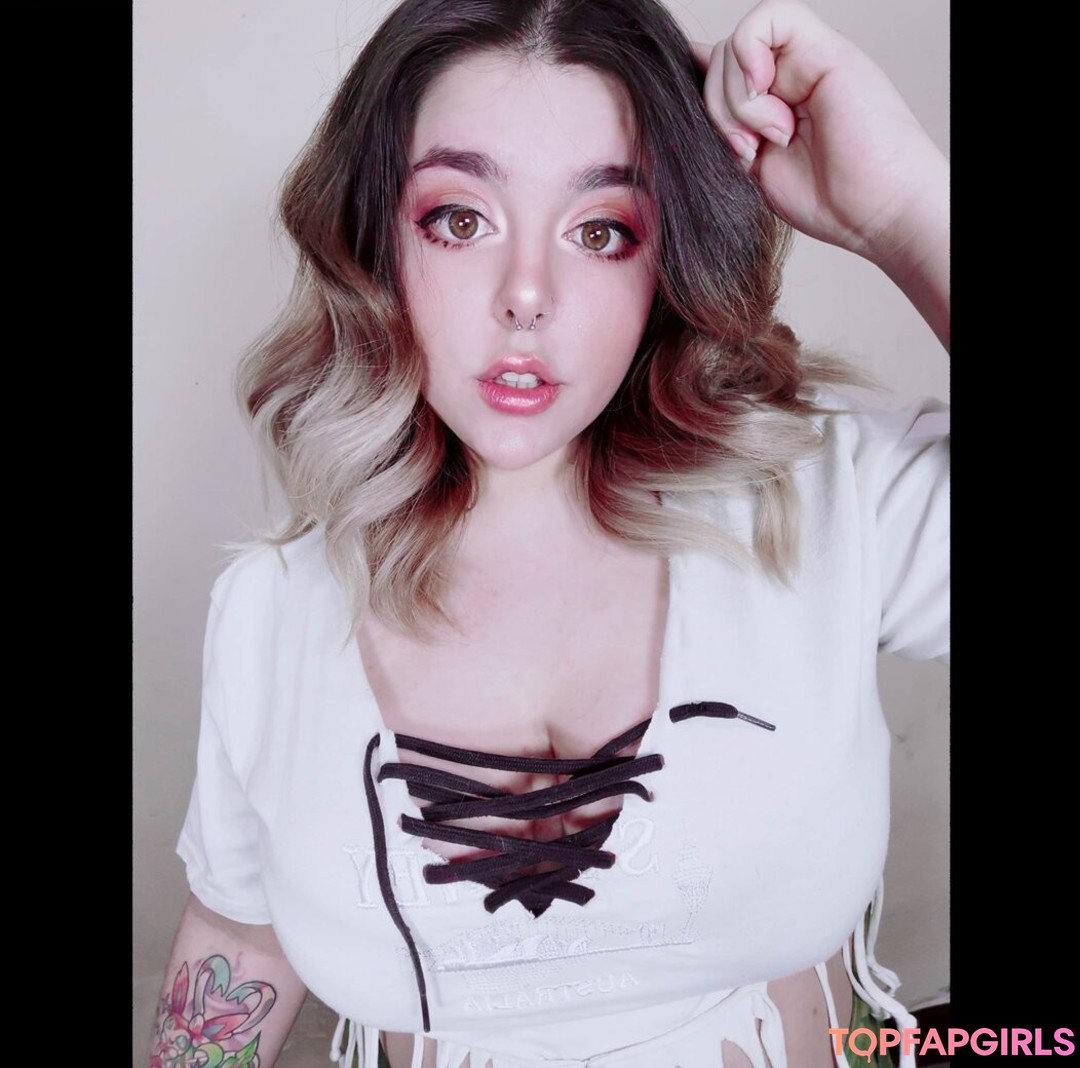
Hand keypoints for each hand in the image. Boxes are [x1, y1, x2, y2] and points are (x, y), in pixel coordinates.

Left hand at [694, 0, 948, 348]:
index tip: (718, 142)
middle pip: (719, 61)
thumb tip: (684, 87)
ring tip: (770, 138)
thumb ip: (722, 127)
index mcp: (770, 101)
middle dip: (718, 109)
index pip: (717, 71)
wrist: (877, 213)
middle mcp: (788, 75)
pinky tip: (767, 99)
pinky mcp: (825, 50)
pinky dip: (750, 58)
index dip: (701, 96)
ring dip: (737, 99)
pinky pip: (767, 18)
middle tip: (747, 151)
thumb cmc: (827, 200)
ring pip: (736, 45)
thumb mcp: (751, 166)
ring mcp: (806, 60)